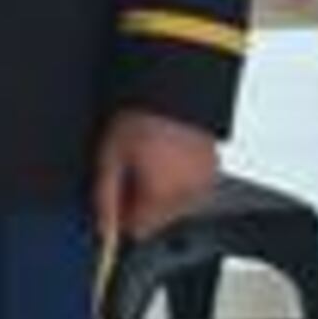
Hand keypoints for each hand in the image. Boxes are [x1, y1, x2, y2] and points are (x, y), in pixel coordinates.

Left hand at [92, 109, 220, 244]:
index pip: (139, 229)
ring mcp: (205, 182)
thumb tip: (104, 229)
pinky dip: (176, 177)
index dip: (120, 214)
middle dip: (139, 200)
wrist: (173, 89)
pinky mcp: (213, 169)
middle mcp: (190, 196)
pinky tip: (165, 155)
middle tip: (128, 168)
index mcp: (164, 197)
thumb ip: (106, 199)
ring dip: (159, 190)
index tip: (113, 194)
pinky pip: (190, 186)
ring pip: (174, 204)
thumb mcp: (109, 159)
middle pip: (158, 218)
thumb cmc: (140, 119)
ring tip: (147, 156)